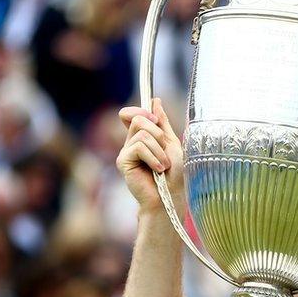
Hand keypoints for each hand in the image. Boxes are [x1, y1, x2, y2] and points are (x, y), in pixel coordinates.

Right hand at [116, 98, 184, 213]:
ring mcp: (125, 152)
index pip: (130, 114)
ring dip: (159, 150)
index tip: (156, 120)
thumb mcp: (171, 143)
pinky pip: (139, 147)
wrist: (170, 196)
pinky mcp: (123, 161)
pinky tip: (158, 170)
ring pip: (142, 134)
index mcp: (141, 137)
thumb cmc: (174, 174)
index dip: (140, 110)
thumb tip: (155, 101)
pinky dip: (154, 157)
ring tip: (164, 166)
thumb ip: (162, 123)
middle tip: (165, 151)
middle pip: (138, 119)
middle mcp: (130, 143)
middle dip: (158, 133)